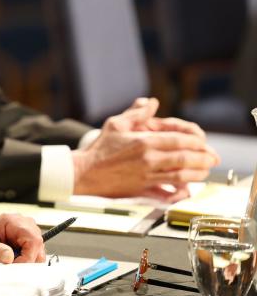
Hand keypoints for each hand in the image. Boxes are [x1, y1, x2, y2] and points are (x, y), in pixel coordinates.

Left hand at [0, 213, 44, 263]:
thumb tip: (10, 258)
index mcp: (14, 221)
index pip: (33, 241)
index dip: (28, 258)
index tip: (15, 267)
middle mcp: (25, 224)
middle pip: (38, 248)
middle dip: (27, 261)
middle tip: (11, 268)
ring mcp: (28, 231)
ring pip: (38, 252)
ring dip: (25, 261)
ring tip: (8, 262)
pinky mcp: (27, 239)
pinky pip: (33, 254)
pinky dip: (24, 260)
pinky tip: (11, 261)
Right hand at [72, 98, 218, 197]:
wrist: (83, 172)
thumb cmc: (99, 149)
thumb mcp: (115, 124)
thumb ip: (136, 113)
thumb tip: (152, 102)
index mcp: (144, 142)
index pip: (180, 140)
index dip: (197, 142)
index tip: (203, 142)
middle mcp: (148, 160)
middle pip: (186, 159)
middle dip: (204, 158)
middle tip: (213, 158)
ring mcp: (147, 176)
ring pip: (181, 177)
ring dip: (198, 174)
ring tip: (205, 171)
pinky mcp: (143, 190)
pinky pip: (167, 194)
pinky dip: (180, 193)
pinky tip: (186, 190)